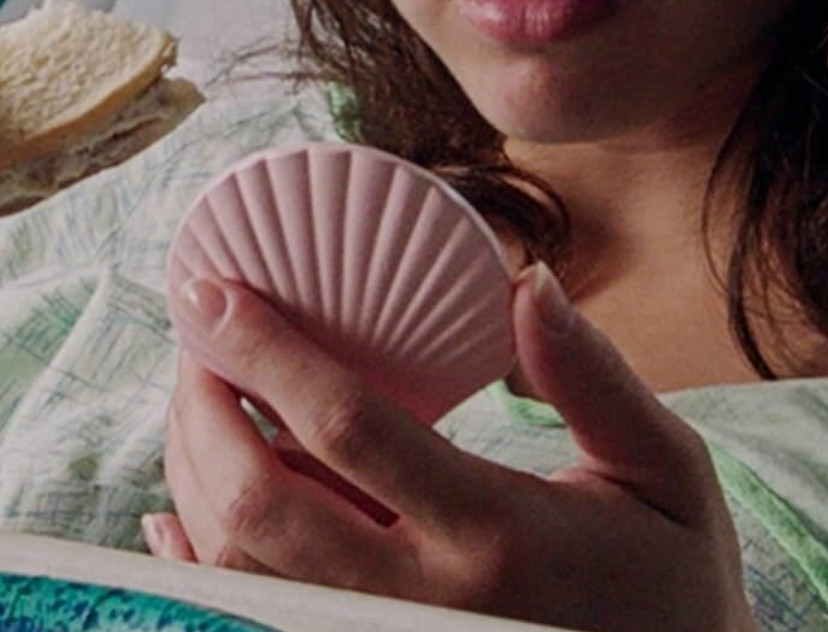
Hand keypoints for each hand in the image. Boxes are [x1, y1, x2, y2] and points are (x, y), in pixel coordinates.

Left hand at [145, 264, 756, 631]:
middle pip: (262, 501)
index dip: (268, 352)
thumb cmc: (667, 574)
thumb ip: (592, 377)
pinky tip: (180, 507)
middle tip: (198, 337)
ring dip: (194, 470)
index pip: (351, 428)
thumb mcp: (664, 468)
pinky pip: (251, 610)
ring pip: (240, 560)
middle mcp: (421, 599)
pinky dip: (201, 554)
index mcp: (497, 533)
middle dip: (204, 408)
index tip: (217, 292)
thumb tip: (526, 284)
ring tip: (198, 397)